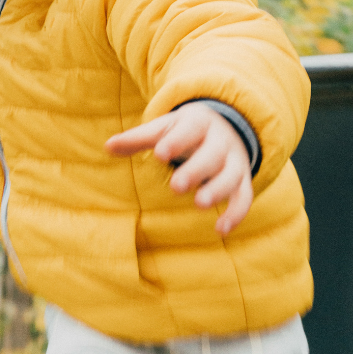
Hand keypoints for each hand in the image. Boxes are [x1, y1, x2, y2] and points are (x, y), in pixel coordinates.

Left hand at [105, 103, 253, 234]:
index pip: (190, 129)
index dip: (176, 141)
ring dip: (217, 191)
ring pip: (231, 176)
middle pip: (212, 155)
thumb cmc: (184, 132)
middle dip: (195, 170)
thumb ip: (138, 139)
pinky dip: (236, 213)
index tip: (159, 154)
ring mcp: (234, 162)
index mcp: (199, 123)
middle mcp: (220, 142)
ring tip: (199, 204)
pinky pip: (244, 197)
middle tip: (176, 186)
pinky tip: (221, 230)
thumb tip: (108, 146)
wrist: (226, 126)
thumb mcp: (163, 129)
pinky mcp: (242, 181)